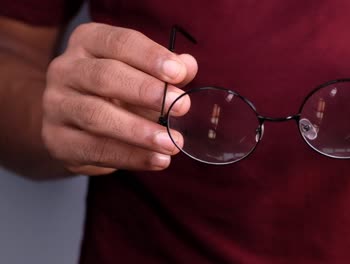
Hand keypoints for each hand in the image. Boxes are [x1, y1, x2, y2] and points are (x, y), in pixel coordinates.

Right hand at [42, 23, 197, 174]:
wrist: (76, 121)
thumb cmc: (117, 90)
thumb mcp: (140, 73)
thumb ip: (165, 70)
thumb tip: (189, 65)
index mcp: (88, 42)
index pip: (119, 42)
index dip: (150, 56)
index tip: (179, 73)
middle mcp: (66, 69)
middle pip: (104, 76)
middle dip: (146, 92)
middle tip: (182, 106)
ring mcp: (56, 105)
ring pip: (97, 115)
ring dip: (139, 131)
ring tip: (172, 142)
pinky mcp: (58, 140)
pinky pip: (95, 149)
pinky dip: (131, 157)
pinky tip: (157, 160)